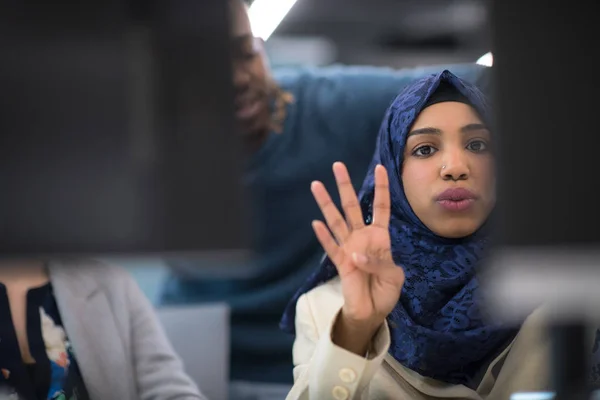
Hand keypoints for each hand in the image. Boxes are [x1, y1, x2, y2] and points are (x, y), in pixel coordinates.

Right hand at [311, 162, 404, 353]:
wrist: (372, 313)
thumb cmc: (386, 292)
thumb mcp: (394, 276)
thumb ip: (380, 262)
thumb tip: (357, 254)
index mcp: (380, 238)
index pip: (381, 207)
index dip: (381, 188)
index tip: (380, 167)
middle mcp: (362, 238)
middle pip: (352, 207)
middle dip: (345, 186)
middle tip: (337, 165)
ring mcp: (349, 248)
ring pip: (336, 221)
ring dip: (326, 204)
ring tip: (316, 185)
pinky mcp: (340, 263)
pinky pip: (331, 248)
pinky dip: (324, 236)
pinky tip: (316, 224)